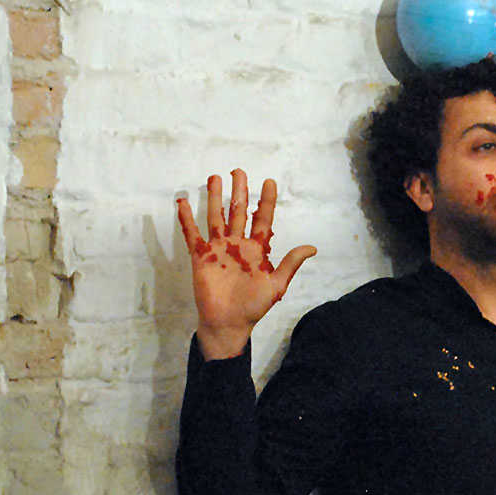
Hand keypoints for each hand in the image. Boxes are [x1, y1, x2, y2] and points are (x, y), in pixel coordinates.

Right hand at [176, 169, 316, 359]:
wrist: (229, 323)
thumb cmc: (253, 306)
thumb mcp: (277, 285)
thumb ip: (291, 264)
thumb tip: (312, 247)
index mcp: (257, 249)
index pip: (263, 218)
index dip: (267, 201)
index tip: (269, 182)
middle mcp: (238, 244)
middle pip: (239, 211)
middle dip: (239, 191)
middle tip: (239, 171)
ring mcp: (219, 248)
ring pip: (216, 217)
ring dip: (215, 198)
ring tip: (214, 178)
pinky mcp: (201, 257)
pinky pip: (193, 234)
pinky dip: (187, 219)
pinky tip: (183, 202)